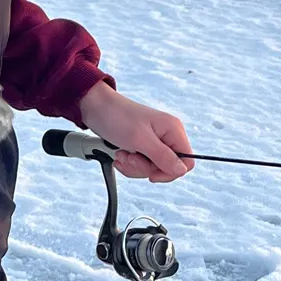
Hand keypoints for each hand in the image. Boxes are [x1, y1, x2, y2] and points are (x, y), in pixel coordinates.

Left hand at [79, 83, 193, 183]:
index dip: (171, 172)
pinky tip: (119, 154)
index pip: (186, 162)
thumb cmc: (116, 116)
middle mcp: (166, 136)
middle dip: (145, 168)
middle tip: (131, 157)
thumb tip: (181, 170)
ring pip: (152, 169)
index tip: (152, 173)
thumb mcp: (140, 139)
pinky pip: (140, 165)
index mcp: (173, 130)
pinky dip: (128, 164)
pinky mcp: (141, 145)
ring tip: (122, 153)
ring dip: (134, 166)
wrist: (94, 107)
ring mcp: (153, 141)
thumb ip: (163, 157)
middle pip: (167, 168)